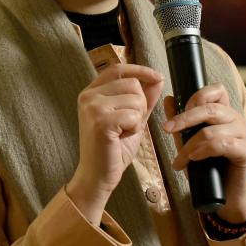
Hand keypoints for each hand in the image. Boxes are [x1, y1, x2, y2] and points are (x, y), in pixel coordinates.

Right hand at [67, 63, 163, 223]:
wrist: (97, 176)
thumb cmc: (112, 149)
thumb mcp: (131, 119)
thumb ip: (144, 99)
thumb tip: (157, 79)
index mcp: (91, 92)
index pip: (118, 69)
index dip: (140, 70)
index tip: (157, 77)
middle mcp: (88, 96)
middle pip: (132, 84)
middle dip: (141, 105)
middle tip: (128, 124)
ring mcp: (93, 107)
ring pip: (136, 99)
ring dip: (138, 119)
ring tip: (123, 132)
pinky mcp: (101, 121)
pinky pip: (134, 115)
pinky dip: (135, 128)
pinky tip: (121, 138)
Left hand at [163, 83, 245, 222]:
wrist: (225, 197)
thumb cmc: (208, 168)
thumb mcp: (189, 142)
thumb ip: (181, 122)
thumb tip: (169, 99)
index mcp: (225, 113)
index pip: (217, 90)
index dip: (197, 96)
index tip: (178, 113)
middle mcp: (236, 120)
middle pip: (210, 108)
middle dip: (184, 118)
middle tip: (167, 128)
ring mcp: (244, 136)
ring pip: (211, 130)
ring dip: (189, 145)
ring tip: (179, 160)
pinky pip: (222, 145)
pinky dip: (203, 151)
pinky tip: (194, 158)